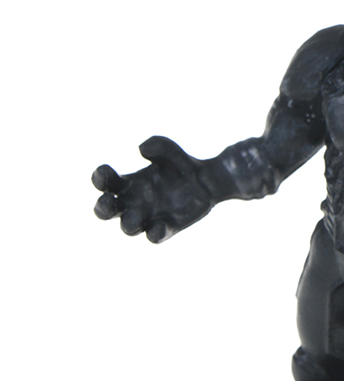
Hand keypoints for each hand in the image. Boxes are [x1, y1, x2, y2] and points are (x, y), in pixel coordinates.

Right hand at [93, 136, 213, 242]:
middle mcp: (133, 202)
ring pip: (128, 227)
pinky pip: (155, 236)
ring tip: (135, 216)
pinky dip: (154, 233)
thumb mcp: (170, 150)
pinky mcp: (167, 227)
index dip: (100, 177)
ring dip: (128, 224)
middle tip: (108, 201)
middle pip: (106, 210)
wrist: (207, 181)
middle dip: (103, 207)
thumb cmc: (181, 164)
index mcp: (128, 183)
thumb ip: (157, 145)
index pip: (106, 182)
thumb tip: (141, 149)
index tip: (105, 170)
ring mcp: (148, 217)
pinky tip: (159, 226)